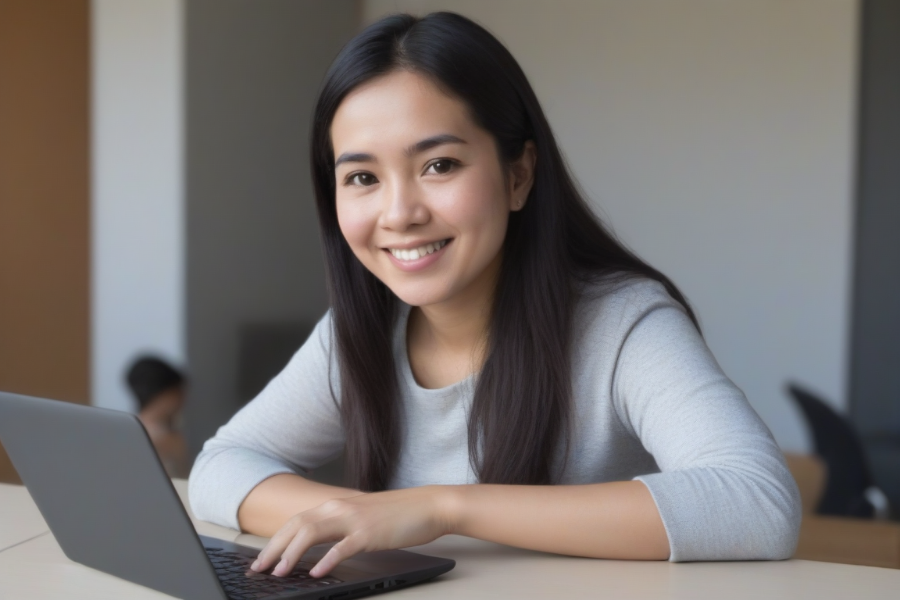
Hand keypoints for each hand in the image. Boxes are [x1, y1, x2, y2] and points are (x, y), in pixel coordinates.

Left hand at [250, 485, 454, 577]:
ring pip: (311, 533)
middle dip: (273, 549)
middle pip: (296, 526)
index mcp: (337, 505)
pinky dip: (326, 560)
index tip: (261, 560)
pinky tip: (317, 572)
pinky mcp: (369, 533)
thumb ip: (340, 527)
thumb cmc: (398, 514)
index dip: (274, 540)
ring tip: (279, 573)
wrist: (428, 505)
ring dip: (291, 554)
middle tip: (258, 570)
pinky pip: (342, 547)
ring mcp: (354, 520)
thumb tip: (318, 547)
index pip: (296, 521)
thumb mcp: (362, 517)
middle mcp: (340, 508)